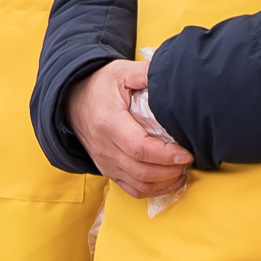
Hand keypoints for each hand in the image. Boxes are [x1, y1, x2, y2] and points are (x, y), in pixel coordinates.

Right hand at [69, 59, 187, 199]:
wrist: (71, 102)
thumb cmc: (99, 87)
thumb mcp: (120, 72)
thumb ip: (144, 72)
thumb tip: (169, 70)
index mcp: (109, 123)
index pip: (139, 148)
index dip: (165, 155)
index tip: (186, 152)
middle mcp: (105, 148)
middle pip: (141, 170)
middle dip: (170, 170)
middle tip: (189, 160)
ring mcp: (105, 162)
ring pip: (138, 184)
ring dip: (164, 182)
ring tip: (183, 171)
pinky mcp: (108, 170)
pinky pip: (132, 189)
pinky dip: (154, 190)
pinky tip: (170, 181)